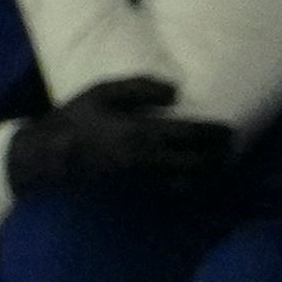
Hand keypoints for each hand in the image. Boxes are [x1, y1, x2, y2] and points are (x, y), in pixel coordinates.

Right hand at [3, 76, 233, 195]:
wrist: (49, 158)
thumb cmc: (74, 120)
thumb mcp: (101, 92)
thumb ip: (139, 88)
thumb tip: (176, 90)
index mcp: (140, 134)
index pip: (191, 135)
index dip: (215, 133)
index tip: (231, 129)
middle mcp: (147, 162)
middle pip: (197, 164)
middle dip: (220, 156)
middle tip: (232, 146)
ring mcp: (143, 182)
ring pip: (190, 183)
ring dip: (210, 174)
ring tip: (221, 162)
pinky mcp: (136, 194)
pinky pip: (174, 192)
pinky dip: (192, 185)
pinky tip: (196, 177)